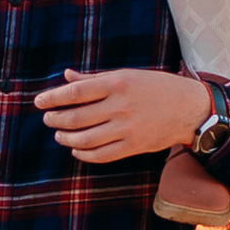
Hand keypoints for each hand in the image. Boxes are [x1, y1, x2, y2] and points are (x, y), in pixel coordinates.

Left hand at [34, 66, 213, 166]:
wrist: (189, 108)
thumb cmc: (156, 87)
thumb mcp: (126, 75)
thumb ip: (94, 78)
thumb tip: (66, 76)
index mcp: (117, 83)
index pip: (76, 92)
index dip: (53, 98)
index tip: (39, 102)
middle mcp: (121, 106)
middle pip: (76, 117)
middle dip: (56, 119)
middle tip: (48, 119)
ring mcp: (127, 128)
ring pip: (86, 139)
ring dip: (66, 138)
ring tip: (59, 135)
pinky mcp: (134, 146)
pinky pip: (102, 155)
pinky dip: (84, 154)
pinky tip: (77, 149)